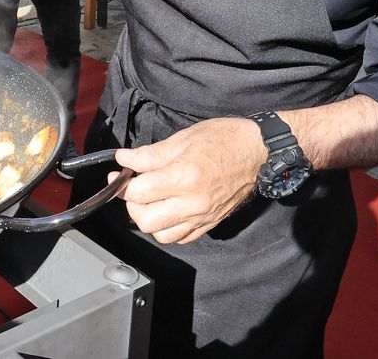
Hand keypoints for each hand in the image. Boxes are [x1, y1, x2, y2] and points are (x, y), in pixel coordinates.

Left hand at [114, 117, 267, 244]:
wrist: (257, 151)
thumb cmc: (223, 139)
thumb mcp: (182, 139)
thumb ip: (149, 154)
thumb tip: (123, 159)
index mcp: (184, 177)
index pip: (138, 193)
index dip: (123, 183)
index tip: (119, 174)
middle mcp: (193, 202)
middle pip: (144, 219)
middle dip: (132, 203)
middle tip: (135, 187)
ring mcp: (202, 217)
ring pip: (159, 234)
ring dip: (148, 219)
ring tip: (151, 200)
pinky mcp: (209, 224)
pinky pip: (179, 238)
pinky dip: (168, 228)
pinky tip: (168, 210)